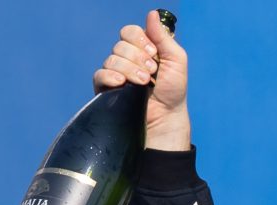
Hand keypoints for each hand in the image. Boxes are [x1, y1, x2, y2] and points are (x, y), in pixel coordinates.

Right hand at [91, 10, 190, 150]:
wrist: (166, 117)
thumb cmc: (173, 91)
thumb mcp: (176, 60)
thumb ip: (163, 37)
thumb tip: (152, 14)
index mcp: (142, 49)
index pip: (130, 31)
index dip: (139, 40)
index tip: (153, 53)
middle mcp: (127, 58)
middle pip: (120, 45)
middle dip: (138, 58)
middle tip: (151, 72)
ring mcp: (116, 73)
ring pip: (112, 59)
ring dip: (130, 70)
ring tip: (145, 83)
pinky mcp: (107, 88)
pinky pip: (100, 75)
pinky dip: (111, 76)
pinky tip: (122, 83)